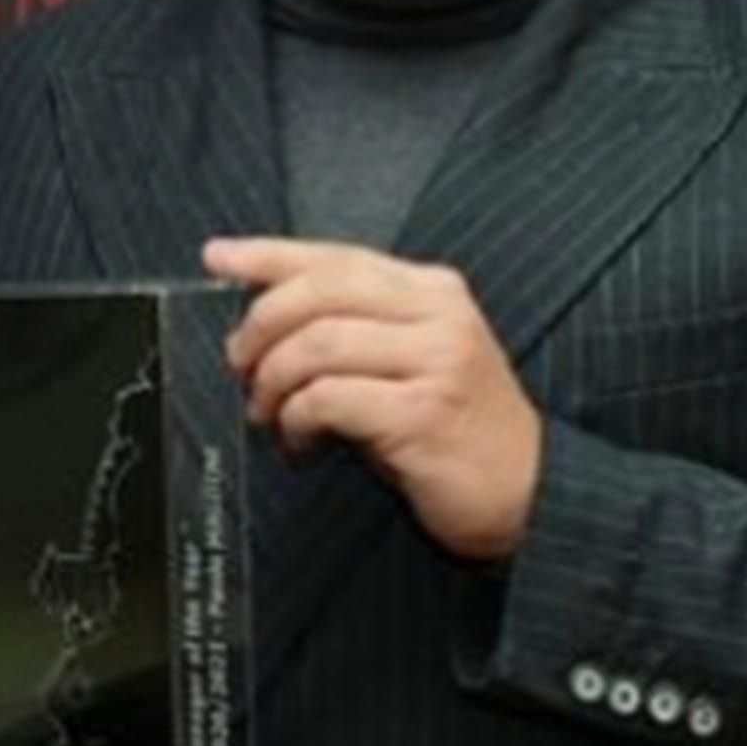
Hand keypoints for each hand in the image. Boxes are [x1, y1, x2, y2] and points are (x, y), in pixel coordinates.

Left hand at [203, 234, 541, 560]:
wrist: (528, 491)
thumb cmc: (454, 428)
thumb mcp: (409, 360)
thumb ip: (354, 327)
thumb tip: (262, 318)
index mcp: (432, 289)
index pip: (336, 257)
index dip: (268, 254)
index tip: (218, 257)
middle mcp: (438, 315)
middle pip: (319, 292)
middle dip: (261, 326)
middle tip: (239, 363)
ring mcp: (435, 362)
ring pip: (317, 344)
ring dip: (274, 380)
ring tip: (268, 411)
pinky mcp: (423, 413)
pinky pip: (330, 399)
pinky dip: (298, 418)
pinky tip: (300, 440)